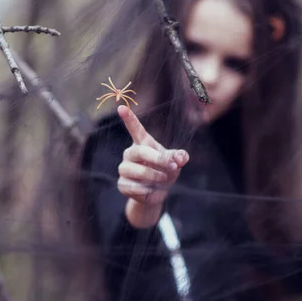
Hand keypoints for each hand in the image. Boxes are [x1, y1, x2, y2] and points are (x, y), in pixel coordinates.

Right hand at [117, 105, 188, 227]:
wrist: (157, 193)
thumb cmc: (166, 171)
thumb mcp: (175, 163)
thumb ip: (179, 157)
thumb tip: (180, 158)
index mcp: (143, 144)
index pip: (135, 129)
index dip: (129, 118)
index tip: (121, 107)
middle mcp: (130, 153)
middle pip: (140, 151)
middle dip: (158, 159)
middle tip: (172, 166)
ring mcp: (124, 169)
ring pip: (138, 171)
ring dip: (155, 176)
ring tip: (164, 180)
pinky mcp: (122, 184)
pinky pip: (135, 186)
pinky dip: (148, 190)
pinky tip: (152, 190)